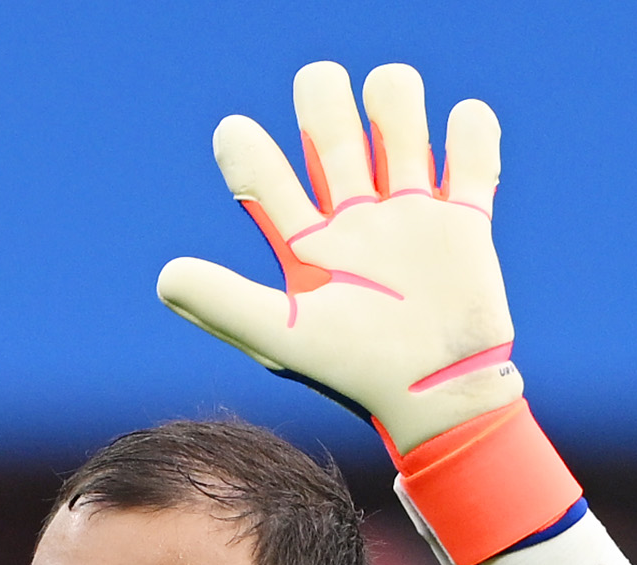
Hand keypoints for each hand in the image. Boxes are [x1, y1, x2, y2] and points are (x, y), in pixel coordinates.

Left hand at [158, 61, 516, 458]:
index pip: (261, 175)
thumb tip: (165, 275)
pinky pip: (472, 146)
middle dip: (323, 96)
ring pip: (398, 112)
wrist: (439, 396)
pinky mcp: (464, 218)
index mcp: (305, 243)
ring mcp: (409, 212)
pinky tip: (456, 159)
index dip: (242, 148)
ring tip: (402, 147)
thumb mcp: (285, 337)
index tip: (235, 136)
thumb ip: (223, 303)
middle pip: (329, 120)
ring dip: (397, 98)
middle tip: (327, 117)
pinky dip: (471, 130)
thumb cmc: (356, 371)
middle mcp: (353, 218)